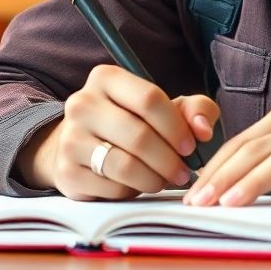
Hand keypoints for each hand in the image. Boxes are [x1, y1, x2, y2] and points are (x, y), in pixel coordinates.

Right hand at [17, 65, 218, 199]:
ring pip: (126, 166)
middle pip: (139, 135)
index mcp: (106, 78)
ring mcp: (70, 139)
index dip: (176, 126)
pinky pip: (112, 188)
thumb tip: (203, 129)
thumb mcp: (164, 106)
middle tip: (183, 171)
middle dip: (169, 159)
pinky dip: (134, 191)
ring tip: (166, 179)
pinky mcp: (66, 173)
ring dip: (155, 178)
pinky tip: (139, 184)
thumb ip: (194, 109)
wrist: (81, 145)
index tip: (190, 145)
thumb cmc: (131, 121)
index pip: (149, 99)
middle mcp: (82, 104)